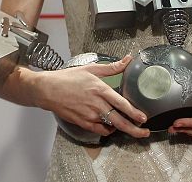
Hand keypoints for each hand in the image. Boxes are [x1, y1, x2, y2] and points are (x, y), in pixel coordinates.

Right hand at [34, 55, 149, 138]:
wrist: (47, 89)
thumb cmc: (67, 78)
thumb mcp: (91, 69)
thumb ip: (112, 67)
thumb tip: (127, 59)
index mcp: (100, 89)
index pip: (121, 104)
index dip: (134, 112)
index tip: (143, 118)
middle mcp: (96, 104)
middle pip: (119, 121)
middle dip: (134, 129)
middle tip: (144, 132)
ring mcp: (89, 115)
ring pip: (110, 127)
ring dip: (121, 129)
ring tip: (130, 129)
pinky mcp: (82, 122)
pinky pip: (99, 131)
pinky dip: (107, 130)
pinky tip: (111, 127)